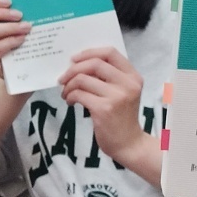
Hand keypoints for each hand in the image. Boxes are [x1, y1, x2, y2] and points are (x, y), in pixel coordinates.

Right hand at [0, 0, 29, 77]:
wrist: (20, 71)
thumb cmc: (19, 46)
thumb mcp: (15, 28)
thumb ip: (16, 17)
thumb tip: (29, 2)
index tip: (9, 2)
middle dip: (1, 12)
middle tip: (20, 15)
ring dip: (10, 27)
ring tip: (26, 27)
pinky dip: (10, 41)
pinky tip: (22, 40)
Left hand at [58, 47, 149, 164]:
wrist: (129, 144)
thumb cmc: (121, 116)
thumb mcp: (122, 92)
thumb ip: (108, 77)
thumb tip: (78, 63)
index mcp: (133, 76)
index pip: (110, 52)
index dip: (89, 52)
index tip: (74, 59)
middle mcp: (128, 84)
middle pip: (94, 63)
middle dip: (73, 69)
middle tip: (62, 78)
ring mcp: (117, 97)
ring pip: (83, 79)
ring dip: (68, 85)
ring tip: (66, 93)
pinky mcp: (104, 109)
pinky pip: (79, 94)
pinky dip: (69, 96)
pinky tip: (70, 101)